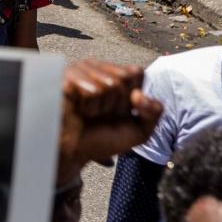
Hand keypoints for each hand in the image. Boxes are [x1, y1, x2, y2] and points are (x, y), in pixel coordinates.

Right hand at [57, 60, 162, 175]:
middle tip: (102, 114)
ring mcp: (81, 70)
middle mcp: (97, 68)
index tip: (118, 112)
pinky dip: (89, 107)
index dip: (133, 98)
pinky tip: (79, 110)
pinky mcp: (68, 77)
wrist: (73, 153)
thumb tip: (139, 94)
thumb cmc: (100, 139)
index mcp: (113, 75)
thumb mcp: (139, 130)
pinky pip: (93, 90)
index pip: (136, 72)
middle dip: (118, 104)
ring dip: (103, 107)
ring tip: (89, 113)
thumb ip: (154, 112)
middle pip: (126, 77)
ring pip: (111, 83)